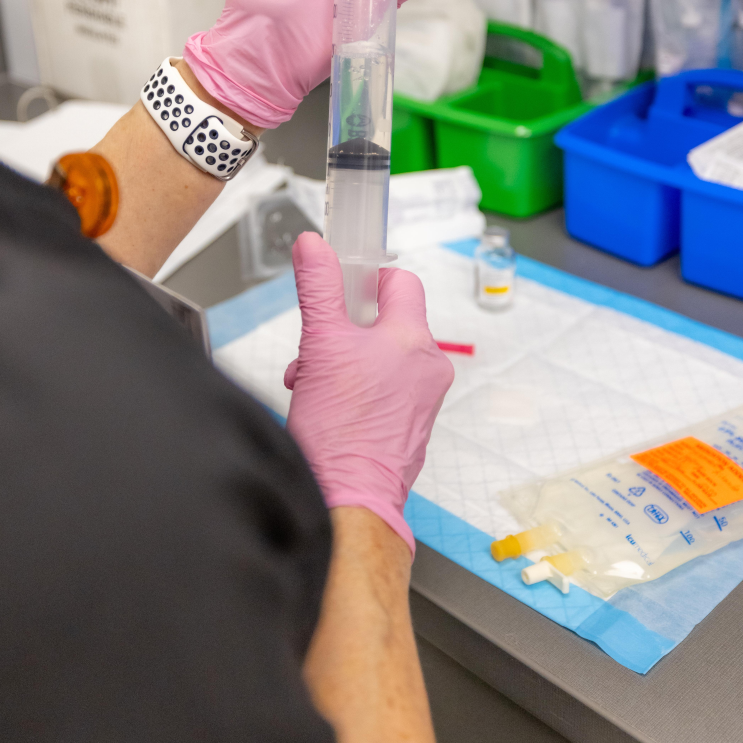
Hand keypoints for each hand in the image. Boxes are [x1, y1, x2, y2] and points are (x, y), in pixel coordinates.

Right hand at [283, 233, 454, 554]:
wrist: (348, 498)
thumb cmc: (338, 431)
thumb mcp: (319, 344)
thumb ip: (319, 287)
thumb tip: (314, 245)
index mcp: (412, 339)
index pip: (401, 281)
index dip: (368, 280)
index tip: (344, 290)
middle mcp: (428, 366)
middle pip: (386, 322)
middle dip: (346, 331)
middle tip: (318, 351)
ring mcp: (425, 399)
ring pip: (383, 358)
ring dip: (348, 362)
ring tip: (318, 385)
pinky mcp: (414, 426)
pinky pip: (388, 390)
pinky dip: (360, 390)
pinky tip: (332, 409)